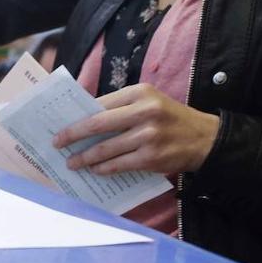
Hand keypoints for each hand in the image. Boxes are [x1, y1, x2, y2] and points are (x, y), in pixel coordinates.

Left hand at [56, 84, 219, 175]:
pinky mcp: (151, 157)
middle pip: (96, 124)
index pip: (99, 104)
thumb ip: (120, 107)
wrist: (205, 139)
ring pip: (105, 149)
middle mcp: (144, 112)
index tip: (59, 124)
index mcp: (140, 93)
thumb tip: (81, 119)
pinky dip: (102, 168)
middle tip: (56, 143)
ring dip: (84, 158)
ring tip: (71, 162)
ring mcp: (148, 136)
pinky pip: (118, 165)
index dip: (76, 116)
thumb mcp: (149, 102)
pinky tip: (94, 170)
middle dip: (72, 135)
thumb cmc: (169, 119)